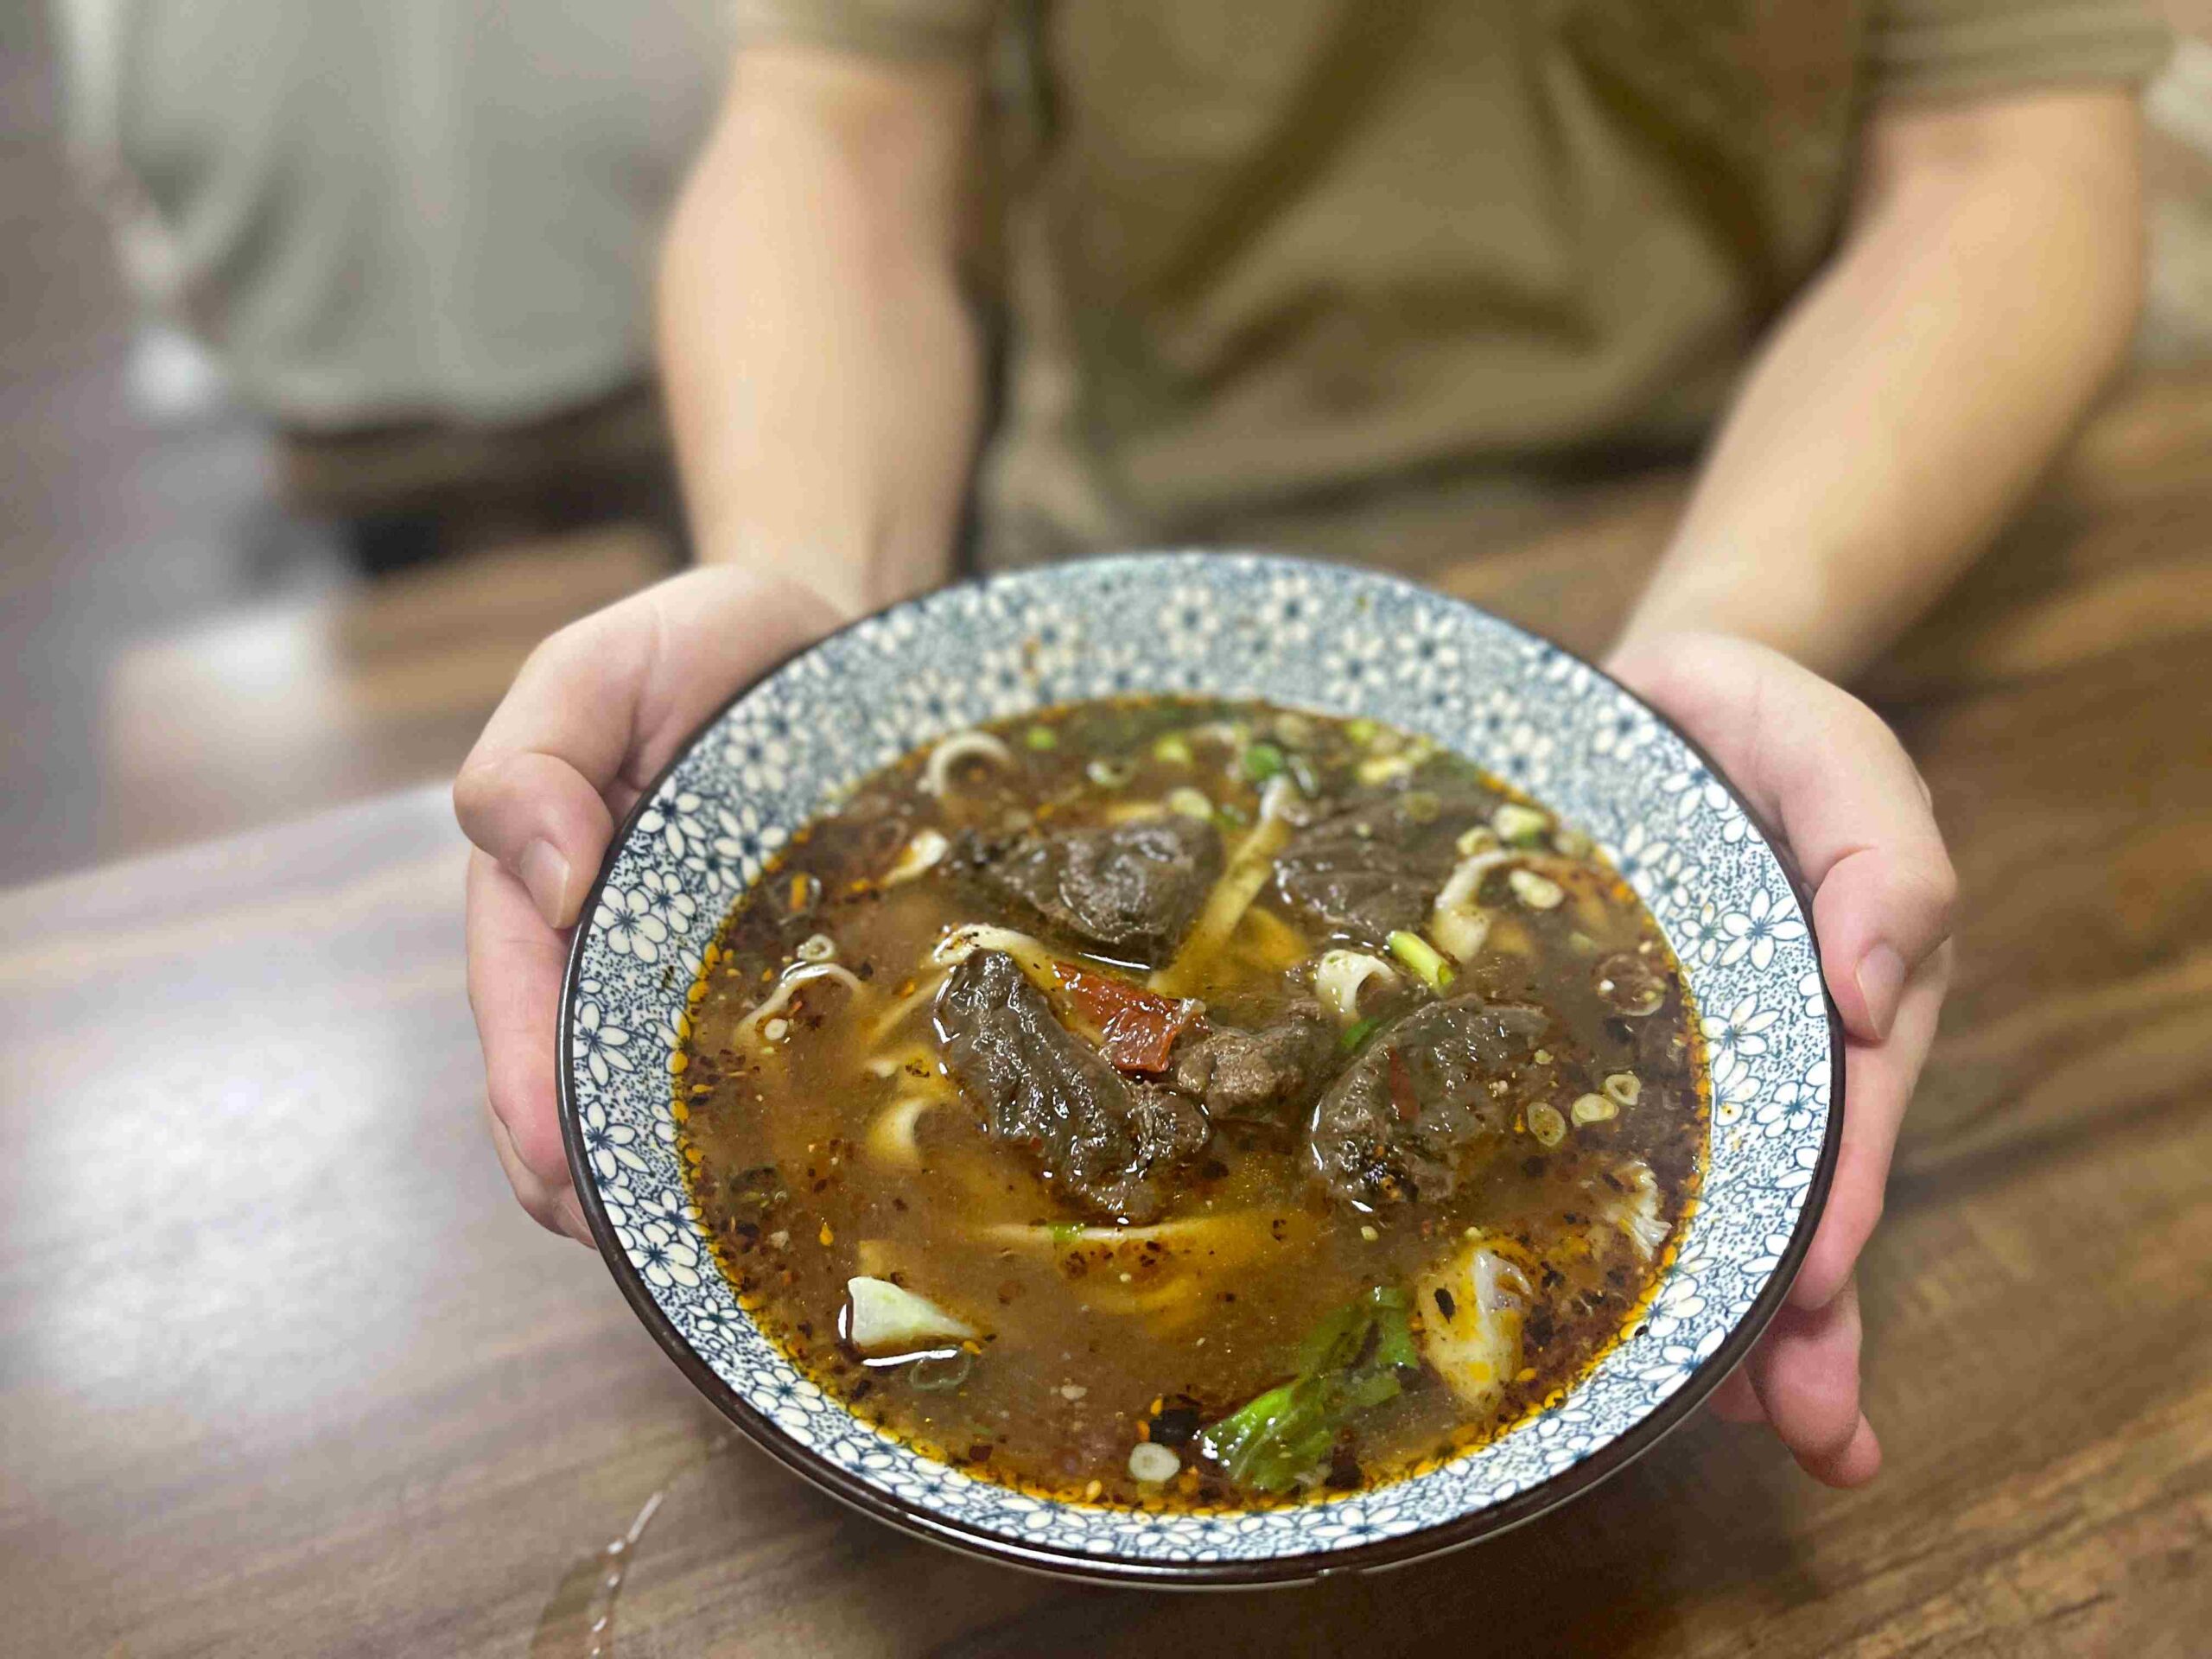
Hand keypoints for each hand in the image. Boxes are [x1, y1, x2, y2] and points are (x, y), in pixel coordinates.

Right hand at [453, 569, 839, 1241]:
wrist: (823, 631)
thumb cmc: (699, 649)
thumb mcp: (595, 670)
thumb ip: (536, 760)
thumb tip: (544, 881)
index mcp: (547, 903)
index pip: (519, 1025)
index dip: (531, 1108)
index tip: (566, 1176)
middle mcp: (618, 963)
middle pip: (587, 1100)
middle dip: (605, 1186)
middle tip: (662, 1251)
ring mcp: (703, 985)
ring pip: (678, 1110)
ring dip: (688, 1180)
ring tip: (737, 1242)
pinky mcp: (790, 985)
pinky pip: (772, 1072)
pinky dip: (775, 1128)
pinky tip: (823, 1168)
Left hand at [1604, 631, 1955, 1486]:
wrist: (1652, 699)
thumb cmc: (1760, 730)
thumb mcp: (1838, 758)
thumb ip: (1880, 855)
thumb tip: (1875, 988)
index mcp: (1840, 997)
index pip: (1850, 1121)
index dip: (1834, 1208)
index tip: (1809, 1289)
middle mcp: (1777, 1050)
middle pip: (1803, 1198)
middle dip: (1808, 1318)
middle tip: (1806, 1428)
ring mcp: (1695, 1061)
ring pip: (1724, 1205)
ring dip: (1740, 1323)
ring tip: (1741, 1429)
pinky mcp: (1612, 1052)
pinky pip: (1629, 1150)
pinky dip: (1632, 1235)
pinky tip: (1611, 1323)